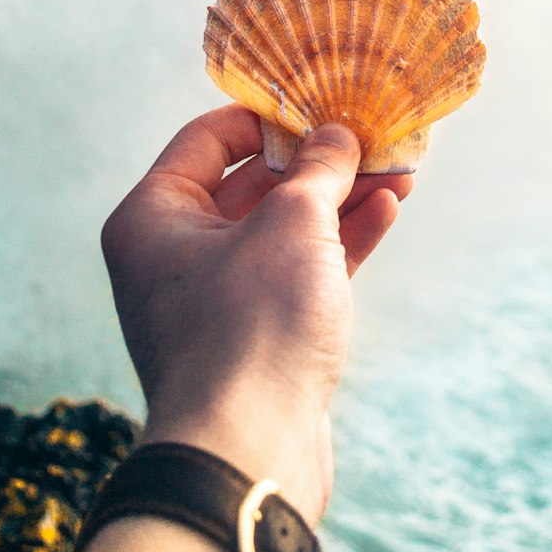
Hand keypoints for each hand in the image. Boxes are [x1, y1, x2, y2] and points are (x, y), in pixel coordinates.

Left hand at [100, 106, 412, 524]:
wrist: (249, 455)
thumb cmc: (252, 326)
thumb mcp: (292, 224)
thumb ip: (318, 169)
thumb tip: (336, 135)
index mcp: (152, 216)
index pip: (208, 137)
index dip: (268, 112)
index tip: (320, 96)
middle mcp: (173, 253)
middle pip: (251, 182)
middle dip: (317, 159)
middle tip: (373, 133)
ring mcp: (216, 297)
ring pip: (283, 228)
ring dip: (339, 197)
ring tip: (399, 169)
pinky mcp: (257, 336)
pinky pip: (298, 270)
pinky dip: (338, 241)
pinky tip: (386, 211)